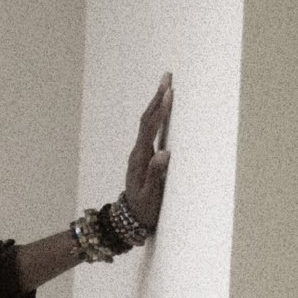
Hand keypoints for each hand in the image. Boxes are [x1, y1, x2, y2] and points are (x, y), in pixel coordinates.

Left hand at [123, 72, 173, 230]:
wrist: (129, 220)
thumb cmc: (143, 209)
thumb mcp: (151, 195)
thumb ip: (156, 174)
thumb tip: (164, 153)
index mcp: (140, 159)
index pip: (149, 128)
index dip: (159, 110)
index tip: (168, 92)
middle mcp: (137, 153)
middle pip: (146, 120)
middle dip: (157, 98)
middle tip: (166, 77)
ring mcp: (139, 154)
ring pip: (147, 124)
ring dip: (156, 104)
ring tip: (166, 86)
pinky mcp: (143, 157)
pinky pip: (149, 132)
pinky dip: (156, 117)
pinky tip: (161, 109)